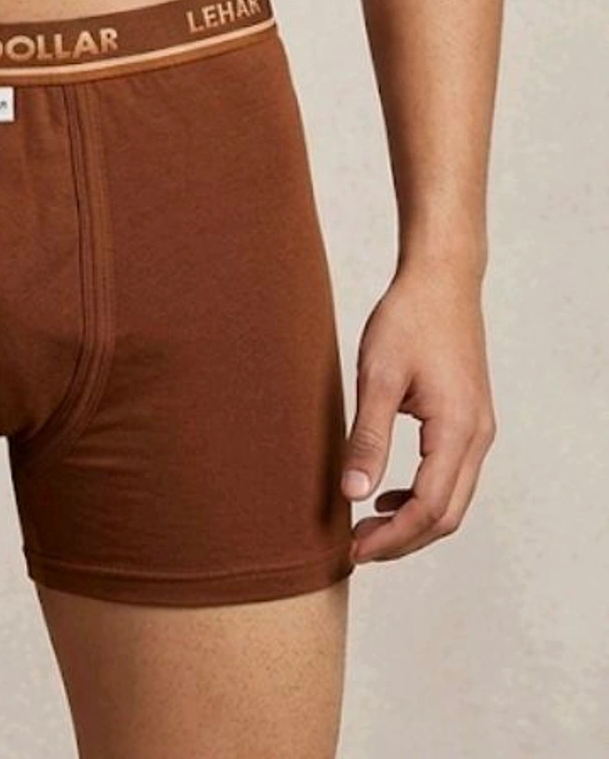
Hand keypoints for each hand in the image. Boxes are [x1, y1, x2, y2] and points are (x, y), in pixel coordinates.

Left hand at [341, 266, 496, 563]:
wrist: (441, 281)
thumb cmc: (409, 321)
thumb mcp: (377, 379)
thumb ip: (368, 438)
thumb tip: (354, 492)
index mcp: (457, 430)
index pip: (429, 508)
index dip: (391, 538)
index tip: (353, 550)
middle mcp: (477, 436)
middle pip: (447, 515)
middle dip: (402, 540)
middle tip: (355, 549)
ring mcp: (478, 430)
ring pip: (452, 500)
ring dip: (411, 522)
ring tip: (365, 527)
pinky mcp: (469, 421)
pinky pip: (451, 477)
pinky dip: (421, 498)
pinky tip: (385, 495)